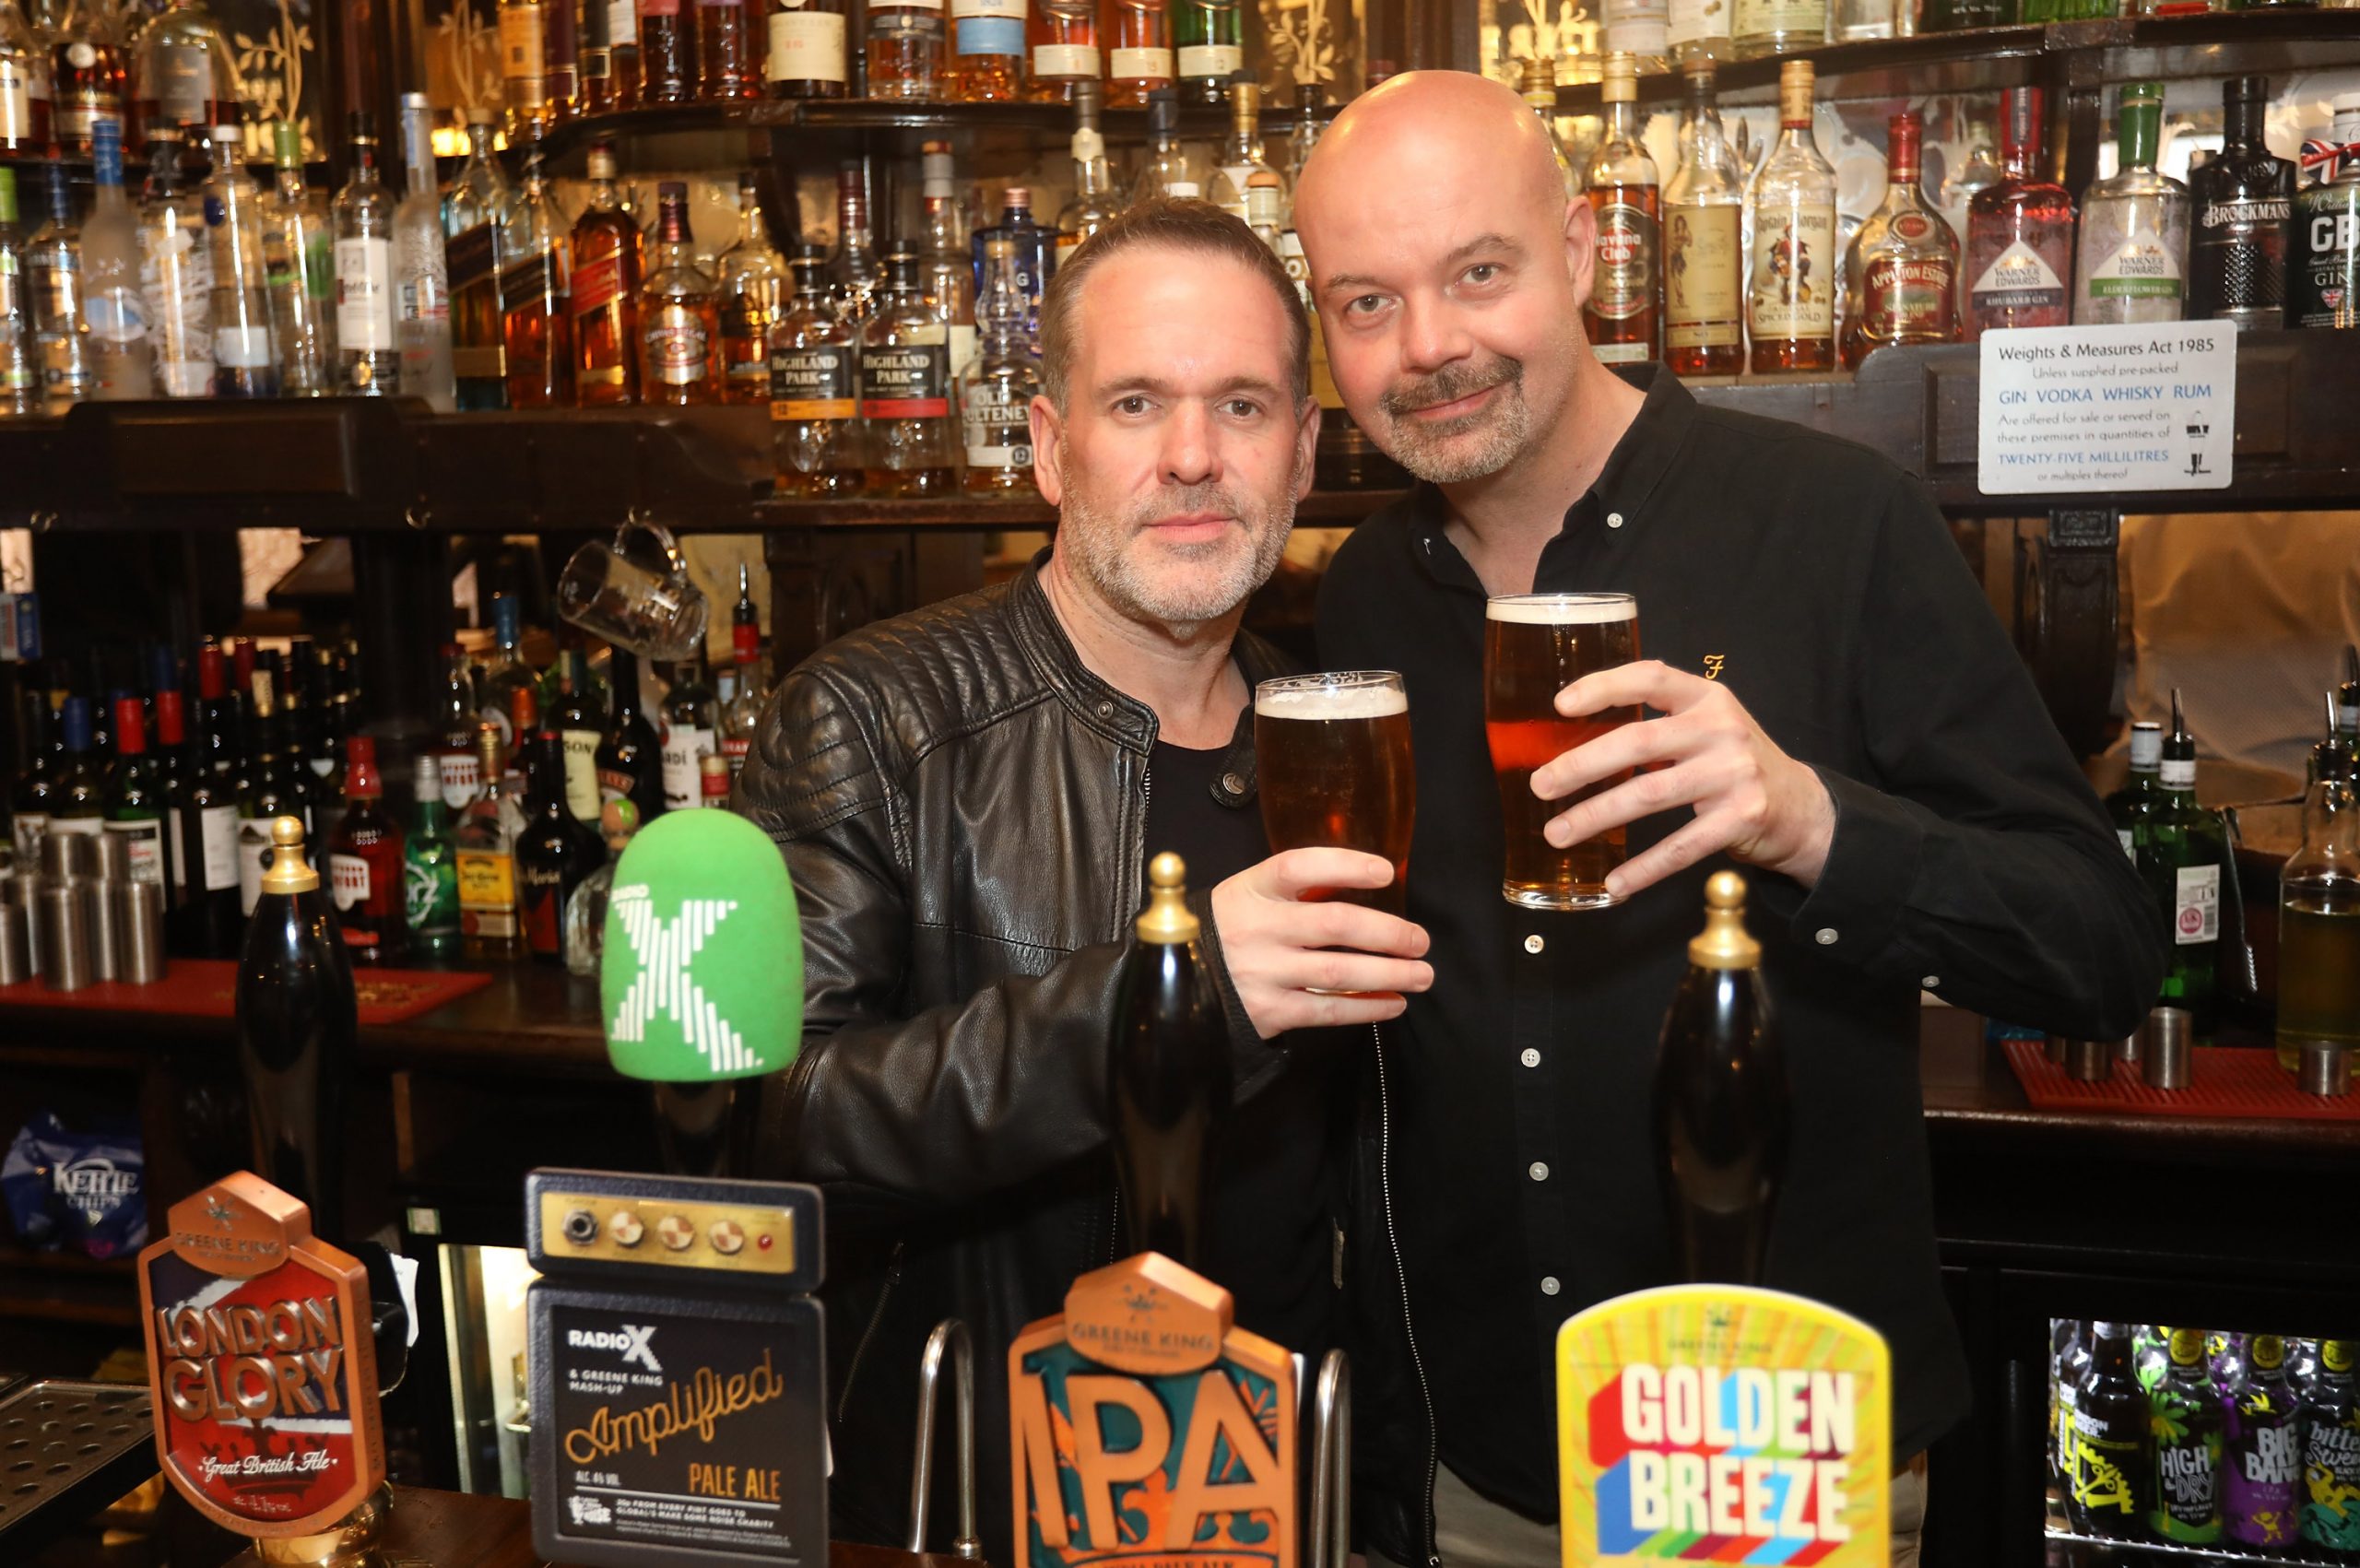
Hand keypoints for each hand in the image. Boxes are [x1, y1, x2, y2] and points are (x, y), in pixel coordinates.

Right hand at [1211, 849, 1432, 1038]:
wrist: (1179, 979)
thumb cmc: (1229, 929)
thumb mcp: (1248, 895)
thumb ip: (1294, 889)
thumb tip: (1365, 887)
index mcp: (1252, 889)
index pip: (1301, 866)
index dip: (1346, 866)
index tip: (1385, 872)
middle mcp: (1258, 927)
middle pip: (1335, 923)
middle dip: (1388, 932)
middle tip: (1420, 940)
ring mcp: (1263, 971)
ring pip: (1339, 971)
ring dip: (1390, 973)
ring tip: (1421, 974)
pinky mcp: (1269, 1010)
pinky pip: (1328, 1010)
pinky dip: (1366, 1007)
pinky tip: (1393, 1003)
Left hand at [1529, 660, 1835, 899]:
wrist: (1801, 807)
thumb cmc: (1731, 764)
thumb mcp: (1706, 727)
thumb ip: (1657, 725)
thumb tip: (1572, 743)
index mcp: (1706, 698)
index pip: (1651, 678)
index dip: (1604, 686)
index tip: (1560, 705)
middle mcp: (1722, 729)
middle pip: (1639, 742)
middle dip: (1582, 765)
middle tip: (1541, 785)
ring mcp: (1734, 774)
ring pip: (1649, 795)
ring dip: (1596, 816)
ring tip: (1557, 833)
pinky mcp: (1742, 819)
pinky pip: (1682, 847)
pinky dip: (1644, 868)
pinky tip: (1614, 882)